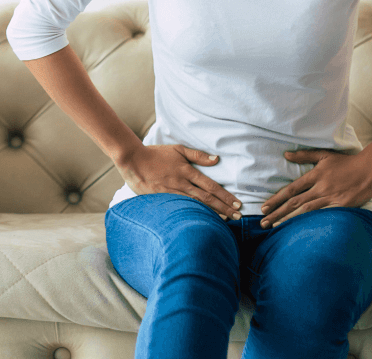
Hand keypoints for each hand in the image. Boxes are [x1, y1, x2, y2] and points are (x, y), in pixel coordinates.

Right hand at [118, 144, 243, 220]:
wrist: (133, 160)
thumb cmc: (156, 154)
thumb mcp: (177, 149)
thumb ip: (197, 155)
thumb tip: (216, 159)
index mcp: (187, 171)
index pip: (210, 185)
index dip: (225, 195)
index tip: (237, 203)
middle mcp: (182, 183)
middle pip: (207, 197)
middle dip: (224, 207)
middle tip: (238, 216)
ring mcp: (172, 192)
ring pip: (196, 205)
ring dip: (212, 213)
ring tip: (226, 220)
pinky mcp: (163, 199)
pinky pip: (181, 208)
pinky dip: (194, 214)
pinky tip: (202, 220)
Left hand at [259, 149, 371, 227]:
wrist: (370, 168)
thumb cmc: (346, 161)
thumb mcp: (324, 155)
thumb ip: (304, 156)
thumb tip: (286, 155)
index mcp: (314, 176)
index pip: (290, 190)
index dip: (276, 199)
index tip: (263, 208)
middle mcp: (320, 188)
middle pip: (294, 203)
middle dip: (277, 213)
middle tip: (263, 222)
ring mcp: (331, 198)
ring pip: (306, 211)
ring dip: (289, 220)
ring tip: (275, 228)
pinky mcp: (342, 206)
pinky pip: (324, 216)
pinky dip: (312, 223)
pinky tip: (301, 230)